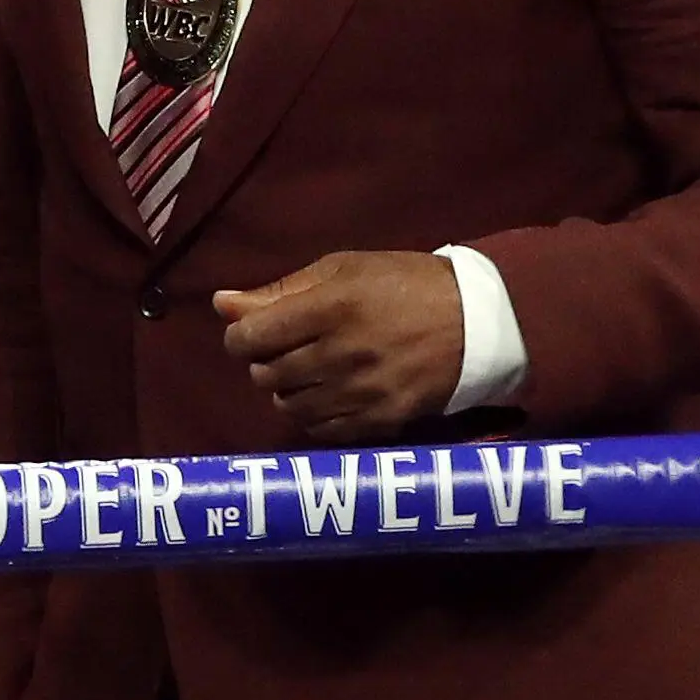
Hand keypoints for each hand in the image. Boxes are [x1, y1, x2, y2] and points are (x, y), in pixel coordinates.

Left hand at [214, 250, 467, 442]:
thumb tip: (220, 304)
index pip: (249, 338)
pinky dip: (316, 414)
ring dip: (289, 389)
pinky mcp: (383, 420)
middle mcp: (342, 354)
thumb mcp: (344, 269)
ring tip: (311, 371)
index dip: (240, 337)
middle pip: (264, 374)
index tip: (254, 332)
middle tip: (288, 349)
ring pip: (289, 406)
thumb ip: (279, 291)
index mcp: (330, 308)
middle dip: (264, 361)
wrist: (479, 321)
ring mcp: (363, 392)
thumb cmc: (405, 284)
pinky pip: (322, 430)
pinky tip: (331, 395)